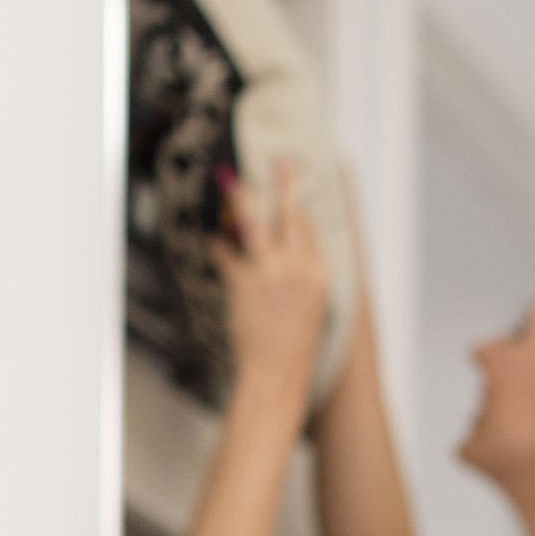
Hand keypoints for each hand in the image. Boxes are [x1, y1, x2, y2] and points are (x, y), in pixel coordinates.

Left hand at [215, 157, 332, 407]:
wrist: (276, 373)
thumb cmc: (294, 348)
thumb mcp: (310, 309)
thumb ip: (302, 277)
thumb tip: (287, 252)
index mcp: (321, 276)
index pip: (310, 231)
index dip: (301, 208)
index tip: (294, 190)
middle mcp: (300, 269)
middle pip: (292, 216)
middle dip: (286, 185)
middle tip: (281, 162)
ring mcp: (272, 273)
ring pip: (257, 223)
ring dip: (245, 197)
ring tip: (234, 179)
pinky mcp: (245, 282)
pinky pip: (226, 254)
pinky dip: (219, 248)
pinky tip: (213, 241)